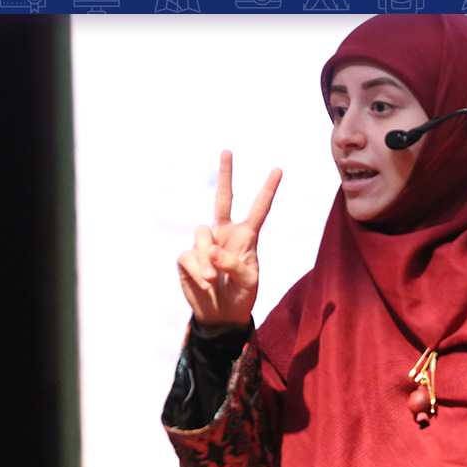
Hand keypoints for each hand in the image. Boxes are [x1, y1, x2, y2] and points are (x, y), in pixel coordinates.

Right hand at [176, 150, 281, 328]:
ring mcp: (205, 245)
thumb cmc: (241, 295)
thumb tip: (211, 251)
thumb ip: (234, 264)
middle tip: (228, 151)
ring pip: (201, 235)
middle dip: (226, 175)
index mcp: (246, 237)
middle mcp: (224, 234)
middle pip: (223, 199)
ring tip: (213, 281)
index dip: (267, 191)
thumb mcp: (248, 281)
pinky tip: (205, 283)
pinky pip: (189, 257)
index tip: (278, 170)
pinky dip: (198, 271)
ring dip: (206, 259)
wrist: (221, 315)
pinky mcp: (187, 258)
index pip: (258, 210)